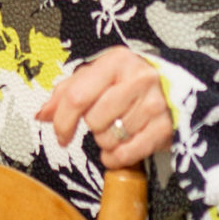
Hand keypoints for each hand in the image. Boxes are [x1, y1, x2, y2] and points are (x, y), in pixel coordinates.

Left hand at [36, 46, 172, 168]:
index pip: (77, 96)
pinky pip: (126, 155)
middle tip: (106, 120)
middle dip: (93, 127)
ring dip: (107, 141)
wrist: (176, 88)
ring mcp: (154, 104)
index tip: (62, 135)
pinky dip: (117, 157)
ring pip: (109, 139)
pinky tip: (123, 146)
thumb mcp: (99, 76)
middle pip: (93, 120)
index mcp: (116, 62)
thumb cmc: (129, 81)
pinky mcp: (165, 129)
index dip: (63, 121)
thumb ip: (68, 92)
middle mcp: (138, 79)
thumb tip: (42, 115)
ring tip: (119, 128)